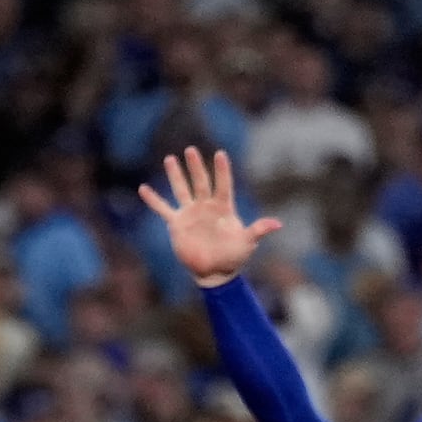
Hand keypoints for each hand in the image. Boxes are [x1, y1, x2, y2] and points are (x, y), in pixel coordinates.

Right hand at [138, 148, 279, 287]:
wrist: (215, 272)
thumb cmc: (234, 256)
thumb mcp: (247, 242)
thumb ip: (258, 230)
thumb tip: (277, 224)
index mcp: (223, 208)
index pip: (223, 185)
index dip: (222, 171)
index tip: (220, 154)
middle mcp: (206, 206)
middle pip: (200, 182)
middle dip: (195, 166)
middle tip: (191, 150)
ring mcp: (190, 214)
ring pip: (182, 190)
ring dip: (176, 175)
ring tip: (170, 158)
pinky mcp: (177, 224)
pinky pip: (163, 209)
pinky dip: (153, 200)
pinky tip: (143, 189)